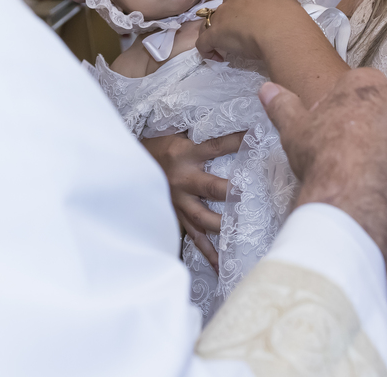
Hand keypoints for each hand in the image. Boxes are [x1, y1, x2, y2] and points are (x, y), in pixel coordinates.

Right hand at [141, 131, 246, 269]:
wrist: (128, 164)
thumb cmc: (157, 146)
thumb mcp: (176, 133)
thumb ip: (199, 133)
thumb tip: (233, 121)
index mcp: (185, 153)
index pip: (217, 146)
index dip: (237, 141)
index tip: (257, 137)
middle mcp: (183, 179)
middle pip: (212, 188)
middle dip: (232, 193)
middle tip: (252, 197)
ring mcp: (179, 201)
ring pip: (204, 218)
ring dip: (224, 225)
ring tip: (242, 233)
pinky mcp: (176, 217)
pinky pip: (194, 237)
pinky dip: (207, 252)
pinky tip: (220, 266)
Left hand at [196, 0, 304, 63]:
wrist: (282, 29)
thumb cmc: (292, 19)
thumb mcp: (289, 6)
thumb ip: (280, 9)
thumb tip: (279, 18)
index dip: (248, 11)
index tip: (255, 23)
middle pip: (228, 7)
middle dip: (232, 20)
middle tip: (243, 35)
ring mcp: (224, 13)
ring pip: (212, 22)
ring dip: (218, 33)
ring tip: (228, 47)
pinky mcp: (215, 32)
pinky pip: (203, 41)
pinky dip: (207, 50)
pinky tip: (217, 57)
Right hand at [260, 68, 386, 264]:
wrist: (354, 196)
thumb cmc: (322, 153)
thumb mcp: (294, 128)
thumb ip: (282, 105)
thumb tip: (266, 89)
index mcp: (369, 83)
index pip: (355, 86)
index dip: (338, 107)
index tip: (326, 127)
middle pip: (380, 108)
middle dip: (364, 124)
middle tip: (342, 149)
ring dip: (384, 147)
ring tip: (360, 170)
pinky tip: (376, 186)